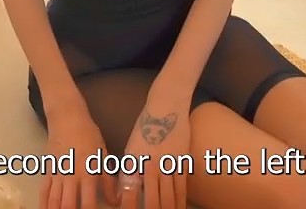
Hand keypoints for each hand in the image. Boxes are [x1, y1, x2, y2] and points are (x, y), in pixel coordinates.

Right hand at [41, 108, 121, 208]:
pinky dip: (43, 204)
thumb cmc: (89, 134)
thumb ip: (108, 179)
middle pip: (68, 204)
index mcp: (88, 171)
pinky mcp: (48, 170)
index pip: (89, 201)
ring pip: (54, 201)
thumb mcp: (102, 154)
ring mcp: (57, 174)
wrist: (66, 117)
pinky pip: (44, 191)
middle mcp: (71, 175)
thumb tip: (116, 201)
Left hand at [119, 92, 189, 208]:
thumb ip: (129, 171)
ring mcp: (168, 164)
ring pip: (170, 196)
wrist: (166, 105)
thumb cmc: (145, 127)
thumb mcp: (131, 148)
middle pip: (153, 199)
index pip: (130, 192)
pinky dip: (180, 202)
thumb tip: (123, 193)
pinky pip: (182, 187)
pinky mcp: (182, 161)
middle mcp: (150, 165)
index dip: (129, 206)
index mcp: (134, 161)